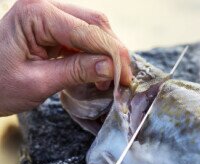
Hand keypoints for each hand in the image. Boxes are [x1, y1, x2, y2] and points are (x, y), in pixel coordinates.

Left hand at [0, 0, 132, 115]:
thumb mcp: (36, 83)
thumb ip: (75, 72)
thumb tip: (110, 68)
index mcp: (36, 14)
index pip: (88, 31)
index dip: (112, 55)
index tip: (126, 78)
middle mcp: (45, 6)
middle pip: (95, 24)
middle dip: (113, 52)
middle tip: (123, 79)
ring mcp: (50, 15)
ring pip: (94, 28)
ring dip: (107, 53)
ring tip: (111, 78)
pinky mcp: (54, 27)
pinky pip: (85, 36)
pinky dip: (96, 54)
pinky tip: (100, 71)